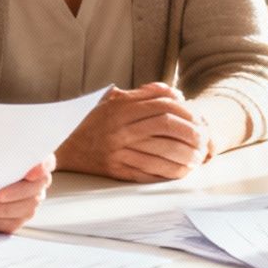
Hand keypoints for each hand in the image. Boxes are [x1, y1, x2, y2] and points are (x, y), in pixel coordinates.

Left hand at [0, 155, 54, 233]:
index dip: (41, 168)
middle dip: (14, 194)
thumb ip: (4, 144)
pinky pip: (12, 224)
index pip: (47, 162)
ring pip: (24, 210)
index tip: (30, 173)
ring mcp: (32, 201)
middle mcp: (39, 181)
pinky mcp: (20, 217)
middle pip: (35, 190)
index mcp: (39, 159)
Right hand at [56, 83, 207, 181]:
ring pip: (160, 153)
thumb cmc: (93, 121)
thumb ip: (144, 95)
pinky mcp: (116, 171)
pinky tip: (180, 171)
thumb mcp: (114, 101)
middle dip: (190, 132)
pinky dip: (168, 173)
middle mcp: (119, 130)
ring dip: (184, 156)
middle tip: (204, 137)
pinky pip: (149, 173)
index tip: (198, 117)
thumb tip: (175, 94)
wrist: (63, 147)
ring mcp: (118, 152)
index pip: (161, 106)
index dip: (185, 111)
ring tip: (197, 157)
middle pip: (165, 127)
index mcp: (120, 109)